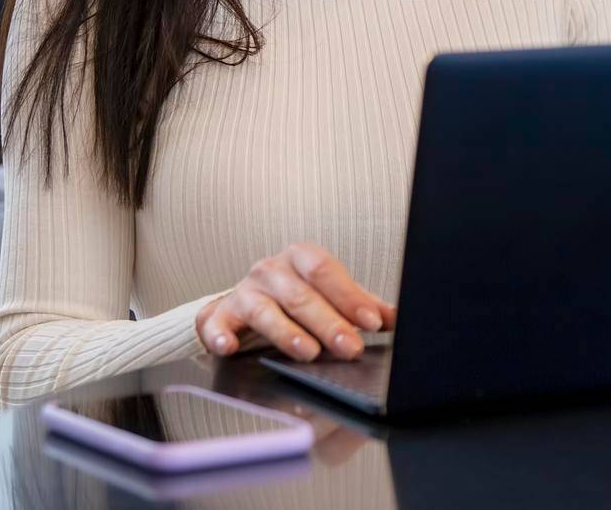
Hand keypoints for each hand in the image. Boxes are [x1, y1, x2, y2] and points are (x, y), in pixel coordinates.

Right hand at [195, 244, 396, 362]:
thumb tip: (396, 317)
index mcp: (300, 258)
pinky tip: (229, 347)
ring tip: (309, 353)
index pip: (326, 273)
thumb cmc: (295, 297)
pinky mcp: (218, 315)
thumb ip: (361, 305)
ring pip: (266, 311)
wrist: (245, 305)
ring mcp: (243, 291)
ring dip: (287, 334)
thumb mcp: (330, 296)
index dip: (349, 297)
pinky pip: (215, 324)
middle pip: (301, 296)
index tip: (372, 322)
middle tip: (350, 347)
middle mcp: (270, 270)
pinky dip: (220, 335)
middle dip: (328, 323)